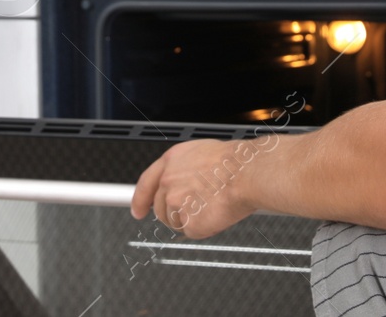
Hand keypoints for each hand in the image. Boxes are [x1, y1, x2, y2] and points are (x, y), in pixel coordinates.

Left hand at [131, 139, 258, 239]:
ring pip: (175, 222)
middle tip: (194, 209)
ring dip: (190, 219)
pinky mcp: (189, 223)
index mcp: (171, 161)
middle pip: (160, 208)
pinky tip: (216, 213)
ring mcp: (176, 203)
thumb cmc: (235, 162)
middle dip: (174, 213)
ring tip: (211, 205)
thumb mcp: (202, 154)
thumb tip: (185, 181)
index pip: (146, 183)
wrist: (247, 172)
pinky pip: (192, 231)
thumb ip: (185, 169)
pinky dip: (204, 227)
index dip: (140, 199)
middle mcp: (168, 181)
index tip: (137, 210)